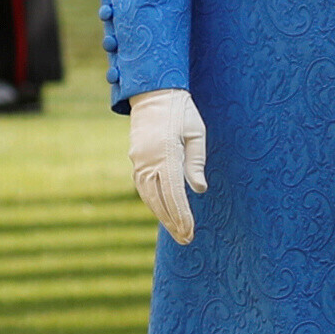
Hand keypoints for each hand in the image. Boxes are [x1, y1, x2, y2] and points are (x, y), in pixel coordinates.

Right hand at [128, 88, 207, 244]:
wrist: (154, 94)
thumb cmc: (182, 111)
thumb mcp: (196, 132)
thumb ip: (196, 161)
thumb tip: (198, 189)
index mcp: (165, 154)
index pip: (174, 193)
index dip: (182, 215)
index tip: (190, 231)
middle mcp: (148, 161)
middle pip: (159, 200)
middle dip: (173, 222)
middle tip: (186, 239)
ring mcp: (139, 162)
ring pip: (148, 197)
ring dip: (162, 215)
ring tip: (177, 231)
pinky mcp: (136, 160)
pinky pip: (143, 187)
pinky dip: (153, 202)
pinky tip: (163, 211)